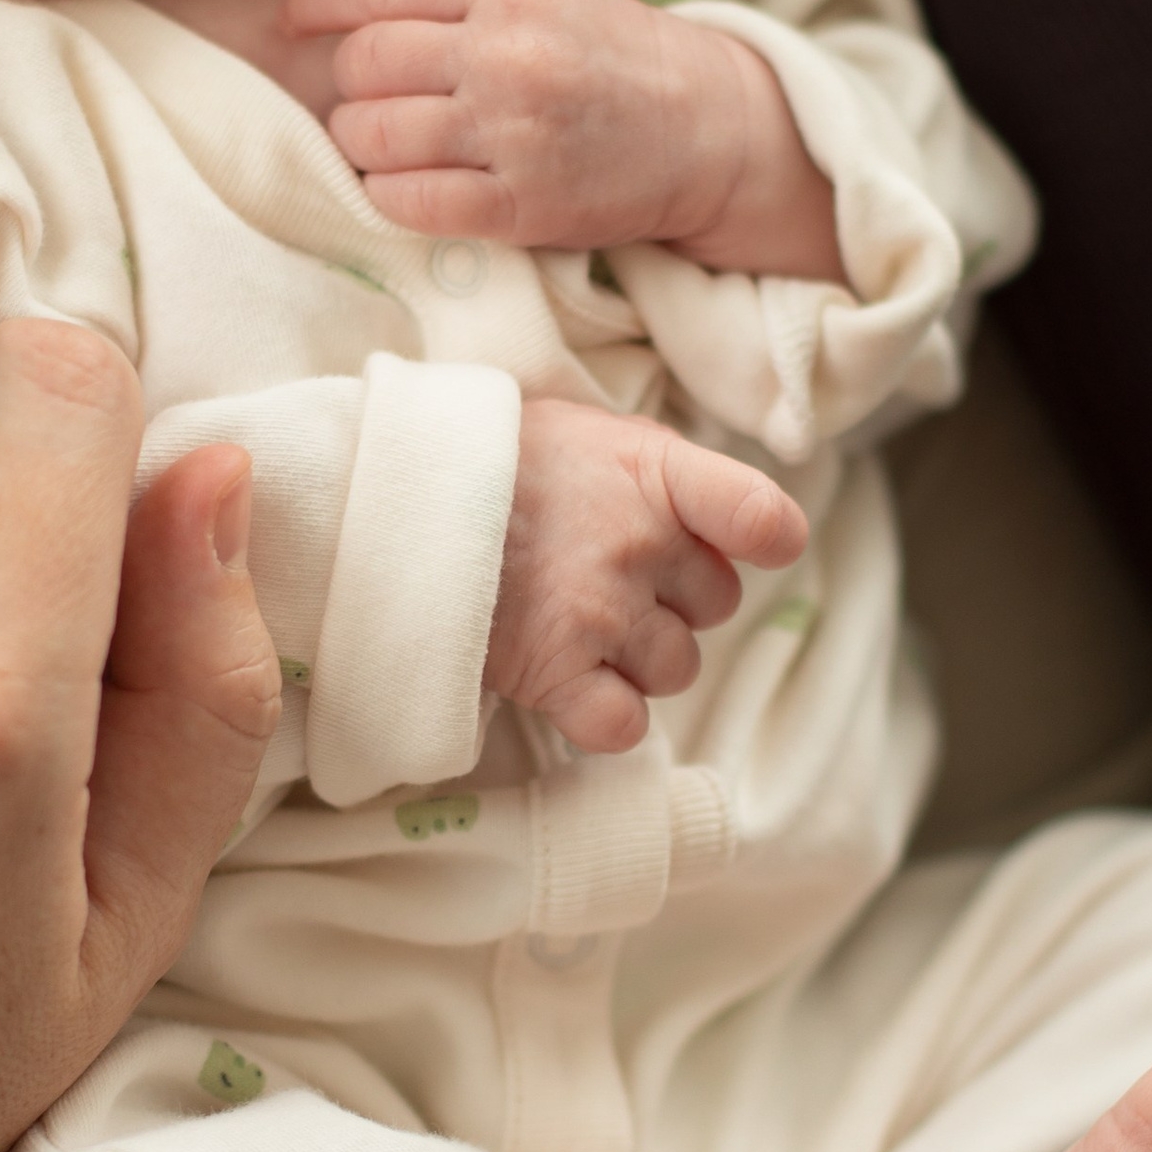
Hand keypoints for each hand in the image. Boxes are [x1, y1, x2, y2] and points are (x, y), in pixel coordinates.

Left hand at [291, 0, 842, 277]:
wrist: (705, 128)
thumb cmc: (608, 55)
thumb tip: (337, 15)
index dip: (319, 3)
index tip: (293, 21)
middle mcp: (507, 53)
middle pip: (362, 64)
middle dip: (352, 84)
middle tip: (377, 98)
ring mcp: (512, 131)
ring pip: (369, 134)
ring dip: (363, 144)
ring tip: (394, 144)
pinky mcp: (519, 205)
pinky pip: (405, 201)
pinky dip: (388, 196)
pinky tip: (409, 186)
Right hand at [487, 397, 807, 751]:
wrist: (388, 497)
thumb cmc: (484, 456)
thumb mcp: (578, 427)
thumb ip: (645, 464)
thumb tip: (696, 501)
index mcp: (655, 470)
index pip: (764, 519)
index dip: (763, 539)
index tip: (744, 545)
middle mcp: (640, 543)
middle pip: (716, 604)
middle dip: (674, 600)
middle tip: (607, 577)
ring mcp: (601, 611)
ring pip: (676, 669)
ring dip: (637, 658)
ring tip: (576, 625)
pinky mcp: (556, 672)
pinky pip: (624, 725)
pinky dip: (607, 717)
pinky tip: (572, 686)